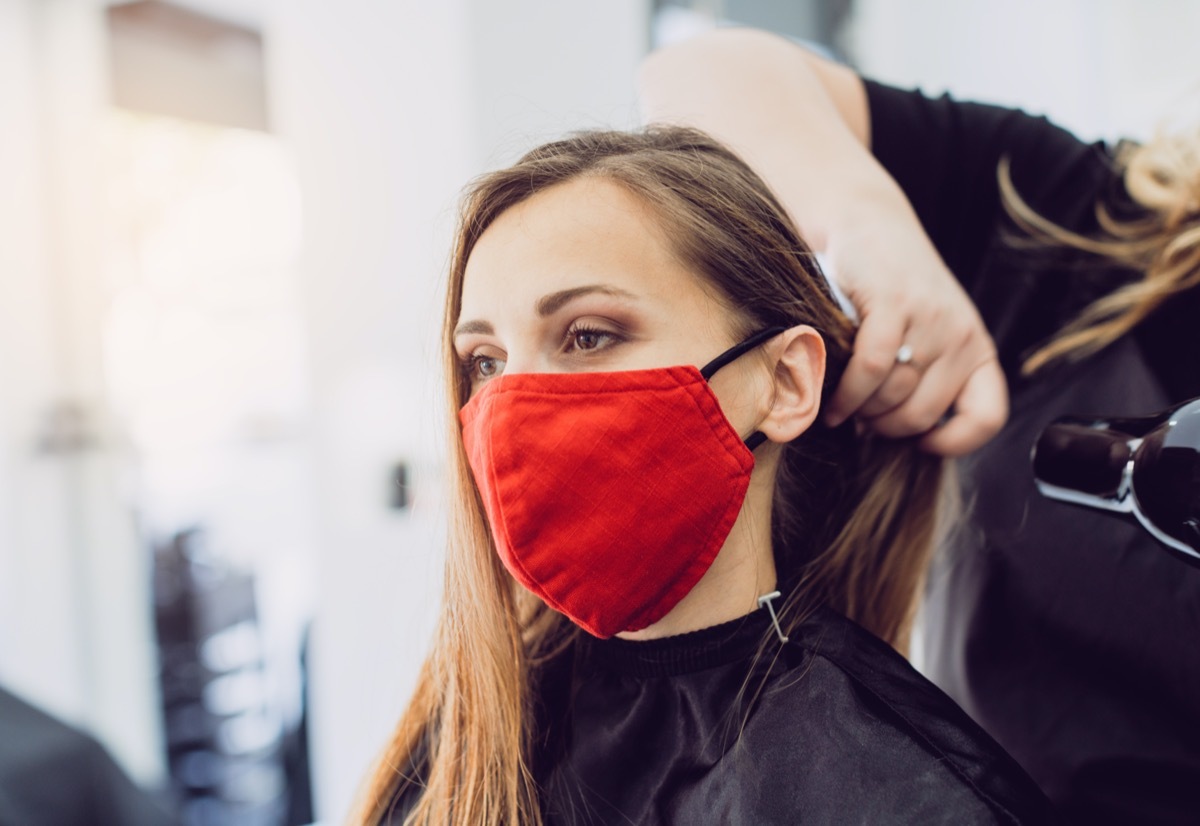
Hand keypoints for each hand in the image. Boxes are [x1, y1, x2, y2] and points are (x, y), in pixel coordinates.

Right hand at [821, 205, 1008, 456]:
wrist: (867, 223)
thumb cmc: (888, 290)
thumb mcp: (923, 335)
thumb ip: (922, 378)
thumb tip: (892, 438)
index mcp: (976, 349)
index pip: (986, 417)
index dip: (954, 443)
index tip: (919, 445)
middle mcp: (962, 334)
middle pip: (922, 415)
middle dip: (884, 429)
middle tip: (860, 423)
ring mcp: (932, 318)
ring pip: (893, 395)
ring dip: (859, 412)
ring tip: (841, 409)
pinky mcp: (896, 303)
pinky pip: (872, 368)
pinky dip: (847, 394)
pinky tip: (833, 404)